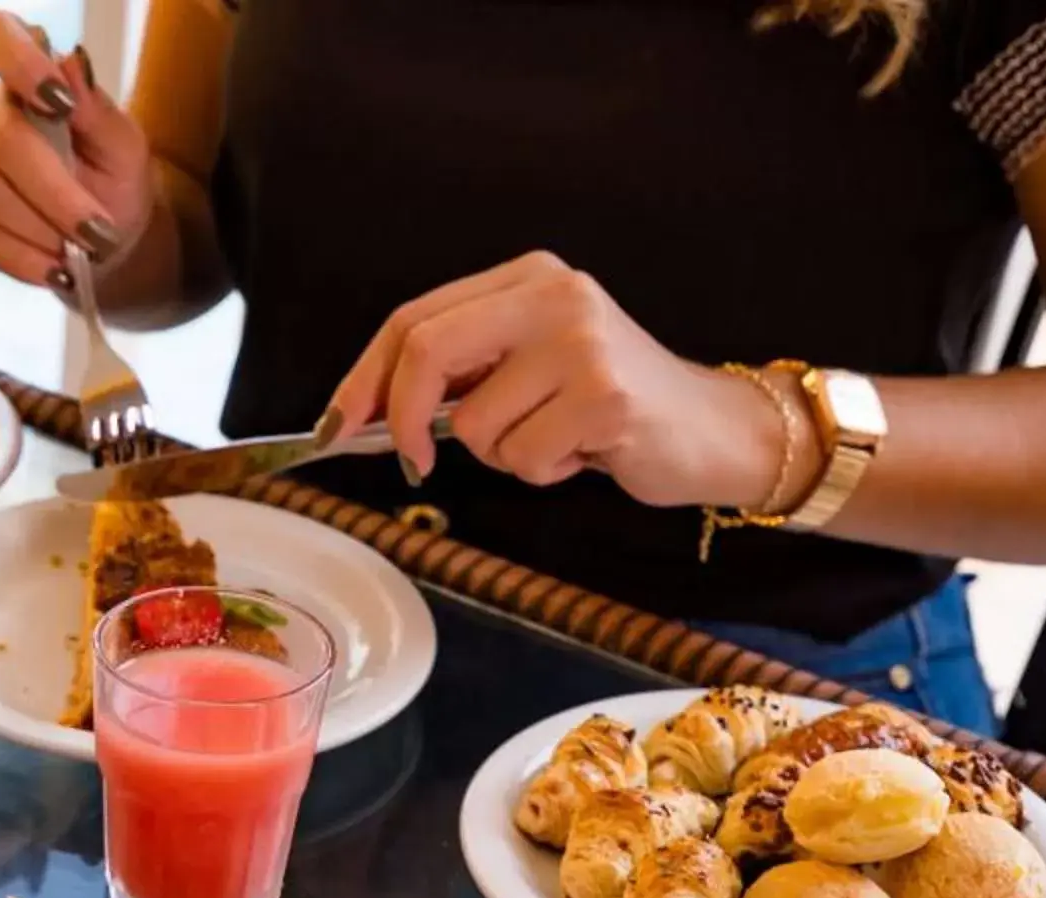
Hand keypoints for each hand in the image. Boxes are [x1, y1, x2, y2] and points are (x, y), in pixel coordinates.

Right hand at [0, 11, 156, 286]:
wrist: (103, 239)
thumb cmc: (115, 182)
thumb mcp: (123, 145)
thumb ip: (97, 108)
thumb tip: (69, 62)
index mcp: (30, 77)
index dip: (18, 61)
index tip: (61, 101)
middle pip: (3, 139)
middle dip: (55, 193)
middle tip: (97, 231)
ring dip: (41, 228)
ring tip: (81, 251)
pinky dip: (22, 256)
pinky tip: (54, 267)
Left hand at [326, 252, 792, 507]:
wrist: (708, 427)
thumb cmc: (604, 406)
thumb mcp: (527, 368)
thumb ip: (460, 373)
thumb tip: (362, 412)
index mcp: (527, 278)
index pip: (414, 318)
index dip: (364, 376)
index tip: (337, 423)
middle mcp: (554, 296)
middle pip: (426, 350)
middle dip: (400, 417)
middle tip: (414, 460)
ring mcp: (581, 342)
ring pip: (475, 424)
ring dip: (503, 454)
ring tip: (556, 438)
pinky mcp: (605, 396)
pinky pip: (523, 456)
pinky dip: (543, 471)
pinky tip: (584, 451)